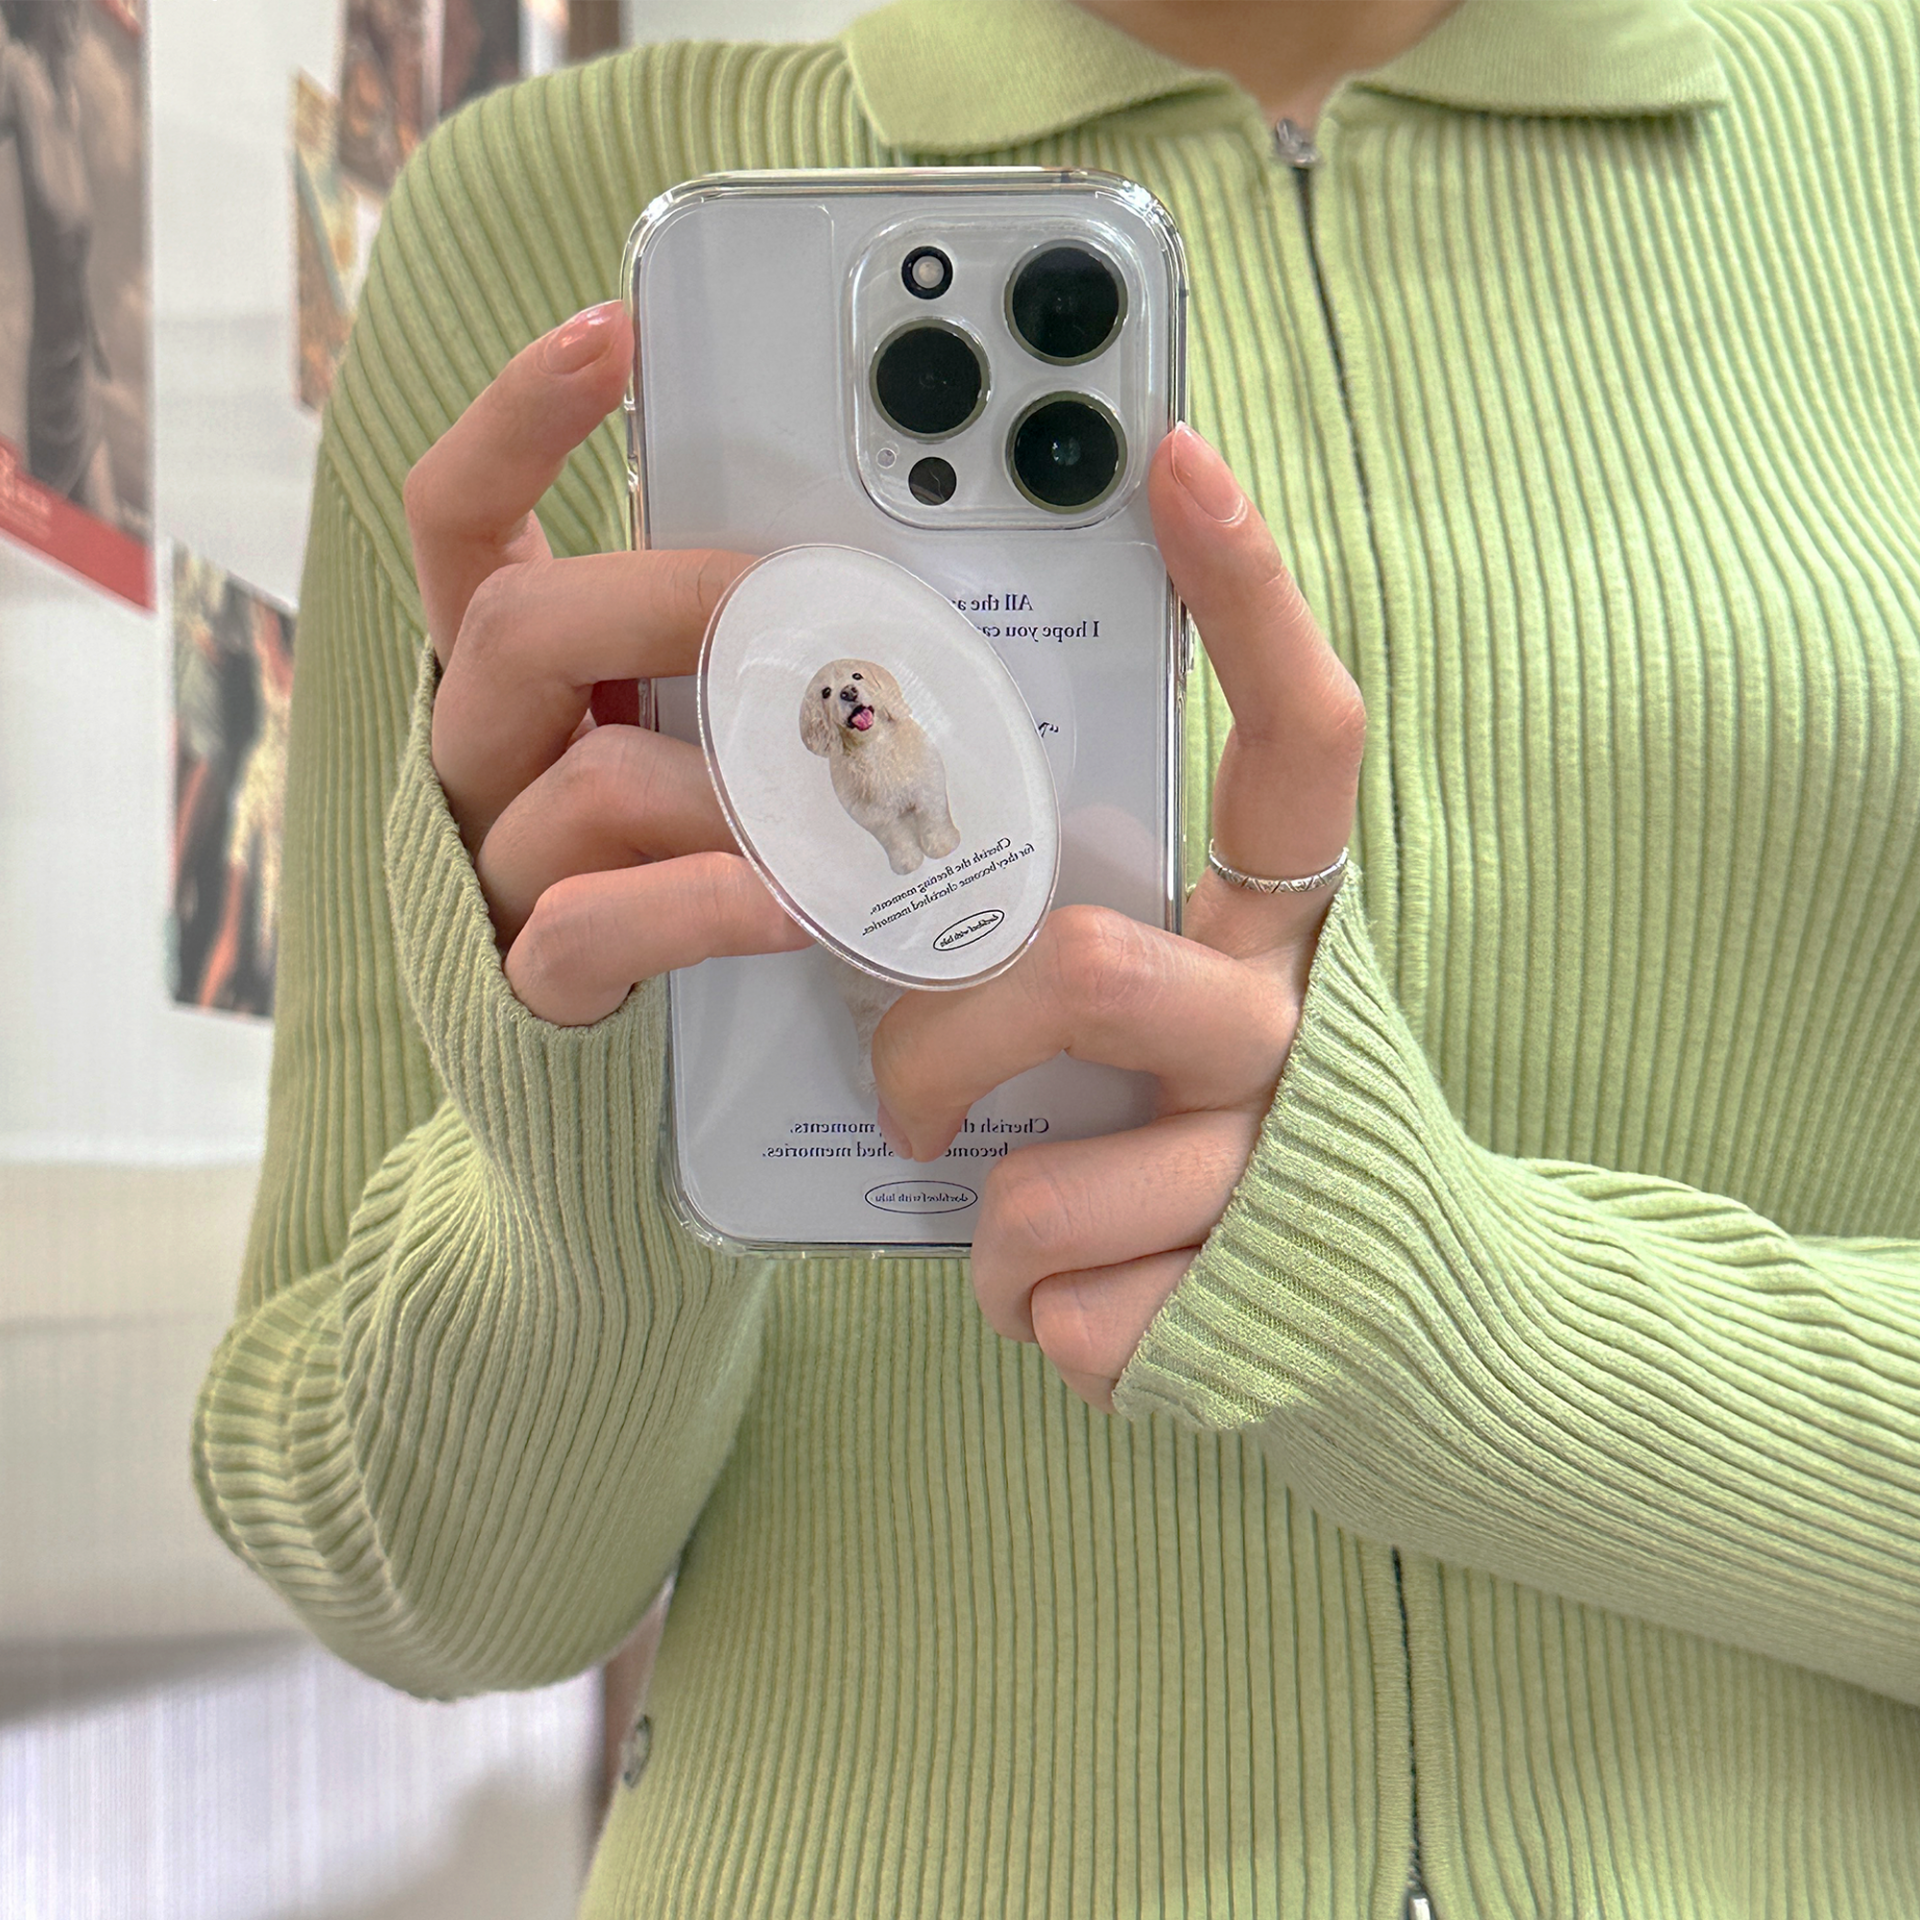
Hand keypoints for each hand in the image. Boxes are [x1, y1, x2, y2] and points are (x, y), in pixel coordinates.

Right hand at [404, 301, 809, 1024]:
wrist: (638, 1082)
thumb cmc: (698, 877)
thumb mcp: (711, 740)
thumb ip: (737, 663)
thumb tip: (871, 585)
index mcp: (516, 682)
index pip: (462, 524)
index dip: (519, 424)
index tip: (611, 332)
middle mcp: (481, 759)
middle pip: (520, 628)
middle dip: (674, 603)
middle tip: (799, 617)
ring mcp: (494, 872)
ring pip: (578, 781)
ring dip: (727, 783)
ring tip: (834, 808)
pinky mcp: (530, 984)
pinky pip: (593, 924)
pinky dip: (703, 905)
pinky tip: (795, 905)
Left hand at [872, 425, 1364, 1409]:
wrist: (1367, 1324)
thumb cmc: (1211, 1123)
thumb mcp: (1165, 991)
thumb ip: (1071, 908)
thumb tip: (884, 806)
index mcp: (1283, 925)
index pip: (1300, 739)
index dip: (1249, 597)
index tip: (1170, 455)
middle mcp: (1289, 1027)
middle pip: (1086, 973)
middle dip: (943, 1039)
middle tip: (904, 1080)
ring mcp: (1265, 1176)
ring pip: (1041, 1187)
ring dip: (981, 1211)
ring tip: (1001, 1217)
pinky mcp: (1227, 1314)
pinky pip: (1047, 1306)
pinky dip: (1018, 1310)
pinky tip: (1078, 1301)